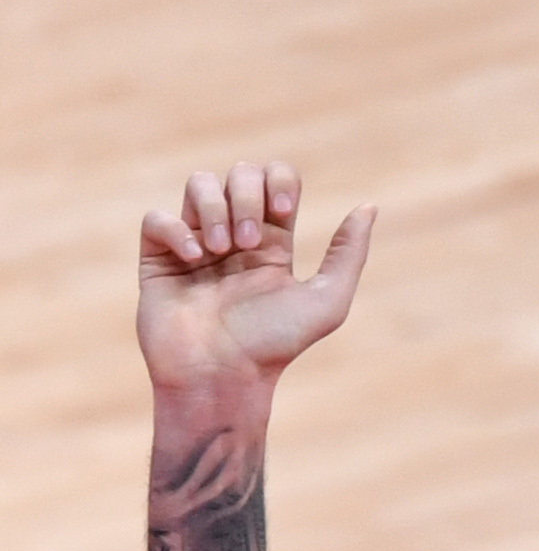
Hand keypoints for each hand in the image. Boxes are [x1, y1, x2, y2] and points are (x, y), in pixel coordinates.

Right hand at [138, 162, 374, 394]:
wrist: (223, 375)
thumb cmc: (276, 345)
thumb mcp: (327, 301)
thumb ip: (348, 254)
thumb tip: (369, 206)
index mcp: (274, 242)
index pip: (276, 178)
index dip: (279, 180)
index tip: (284, 210)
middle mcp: (235, 236)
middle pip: (240, 174)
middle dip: (247, 197)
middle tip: (250, 243)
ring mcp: (195, 244)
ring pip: (199, 184)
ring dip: (214, 208)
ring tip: (221, 250)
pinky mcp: (159, 259)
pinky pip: (158, 218)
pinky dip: (176, 230)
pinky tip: (194, 258)